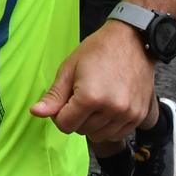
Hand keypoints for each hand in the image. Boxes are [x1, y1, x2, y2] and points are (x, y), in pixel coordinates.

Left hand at [30, 23, 154, 143]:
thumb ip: (53, 96)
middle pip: (82, 131)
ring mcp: (129, 114)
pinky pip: (118, 134)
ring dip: (93, 124)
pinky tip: (109, 108)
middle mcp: (112, 109)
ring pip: (100, 135)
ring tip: (96, 101)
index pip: (65, 125)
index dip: (60, 114)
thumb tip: (36, 112)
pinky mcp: (140, 115)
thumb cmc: (99, 50)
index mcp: (91, 97)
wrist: (132, 39)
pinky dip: (110, 126)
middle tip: (81, 96)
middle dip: (76, 118)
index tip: (66, 100)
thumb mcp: (69, 69)